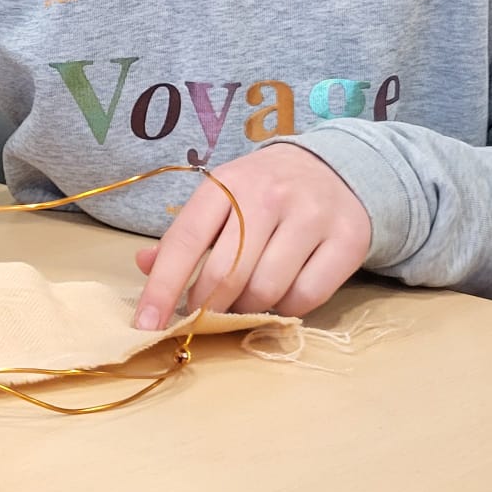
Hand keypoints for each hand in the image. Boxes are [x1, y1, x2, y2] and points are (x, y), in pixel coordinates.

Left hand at [132, 145, 370, 327]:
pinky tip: (282, 296)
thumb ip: (183, 235)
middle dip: (207, 307)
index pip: (185, 240)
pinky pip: (306, 297)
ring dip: (248, 309)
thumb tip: (144, 264)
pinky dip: (286, 309)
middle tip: (205, 315)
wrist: (336, 167)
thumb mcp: (221, 199)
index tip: (146, 324)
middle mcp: (269, 194)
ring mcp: (311, 215)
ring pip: (265, 290)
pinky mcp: (347, 240)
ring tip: (247, 298)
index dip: (162, 287)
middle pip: (225, 274)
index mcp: (227, 183)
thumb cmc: (265, 191)